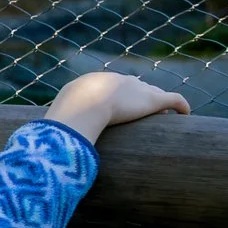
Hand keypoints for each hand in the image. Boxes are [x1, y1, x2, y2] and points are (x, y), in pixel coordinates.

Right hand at [45, 69, 190, 144]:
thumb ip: (53, 130)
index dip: (115, 98)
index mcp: (95, 83)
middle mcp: (118, 81)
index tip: (117, 110)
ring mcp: (137, 89)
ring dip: (158, 104)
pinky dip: (180, 106)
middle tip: (141, 112)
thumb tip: (41, 146)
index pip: (109, 87)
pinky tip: (186, 116)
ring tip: (163, 117)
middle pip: (134, 86)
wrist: (84, 103)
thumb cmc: (67, 113)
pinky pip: (173, 100)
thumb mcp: (55, 118)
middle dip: (138, 96)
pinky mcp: (153, 100)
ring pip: (153, 93)